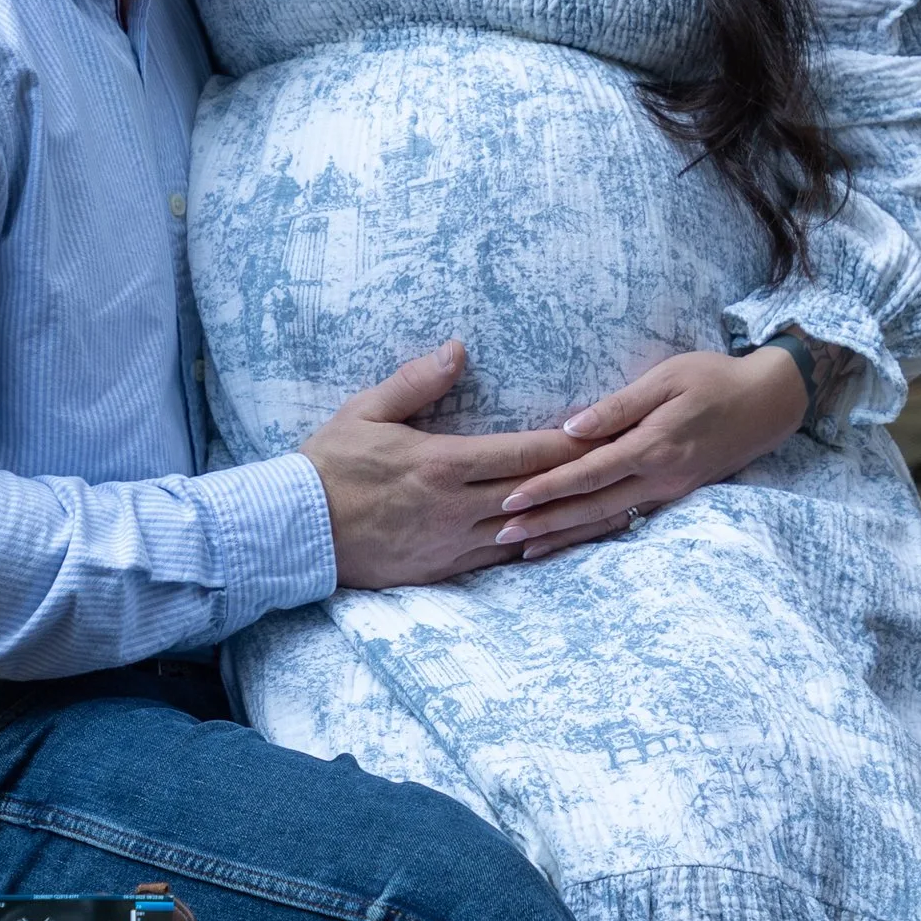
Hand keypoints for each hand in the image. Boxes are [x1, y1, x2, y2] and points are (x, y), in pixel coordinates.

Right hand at [302, 345, 636, 587]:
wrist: (294, 530)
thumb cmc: (328, 465)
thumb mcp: (366, 410)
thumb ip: (416, 381)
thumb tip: (458, 350)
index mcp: (441, 464)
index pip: (522, 453)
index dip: (568, 444)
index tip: (602, 432)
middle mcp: (454, 507)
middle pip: (535, 493)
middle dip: (582, 481)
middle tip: (625, 468)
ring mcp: (450, 543)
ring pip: (527, 534)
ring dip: (569, 521)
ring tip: (613, 510)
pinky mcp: (441, 570)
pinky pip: (500, 561)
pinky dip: (534, 550)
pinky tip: (559, 542)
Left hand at [491, 346, 811, 554]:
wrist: (769, 402)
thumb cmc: (714, 378)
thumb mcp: (667, 377)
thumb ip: (619, 405)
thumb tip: (571, 427)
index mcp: (653, 444)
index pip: (588, 473)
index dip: (547, 487)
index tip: (509, 498)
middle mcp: (659, 477)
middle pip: (591, 507)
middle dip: (544, 523)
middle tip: (499, 534)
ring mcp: (669, 492)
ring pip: (607, 522)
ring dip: (564, 538)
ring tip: (522, 550)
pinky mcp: (674, 496)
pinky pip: (627, 521)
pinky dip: (594, 535)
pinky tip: (568, 543)